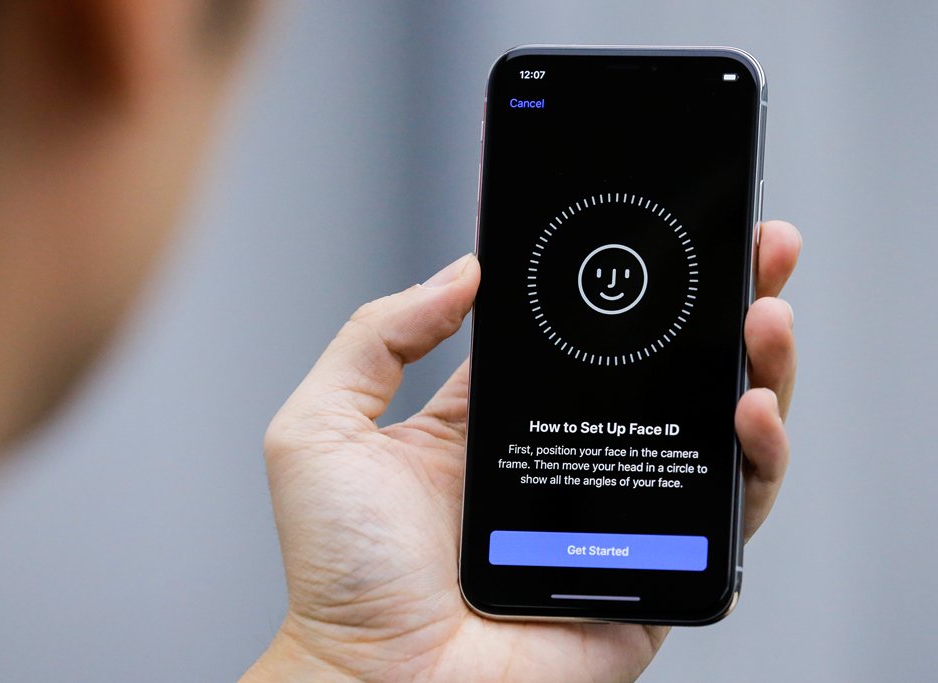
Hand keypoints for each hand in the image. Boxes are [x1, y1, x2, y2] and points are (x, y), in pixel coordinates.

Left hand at [245, 220, 800, 681]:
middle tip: (758, 247)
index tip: (663, 224)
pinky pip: (729, 514)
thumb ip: (377, 338)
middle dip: (720, 304)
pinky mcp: (657, 570)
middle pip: (664, 370)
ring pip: (712, 429)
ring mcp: (618, 511)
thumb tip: (462, 271)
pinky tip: (751, 410)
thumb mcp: (324, 427)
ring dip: (758, 366)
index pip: (584, 336)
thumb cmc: (341, 573)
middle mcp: (566, 458)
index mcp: (498, 422)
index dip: (627, 282)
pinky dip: (759, 461)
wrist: (379, 680)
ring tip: (766, 312)